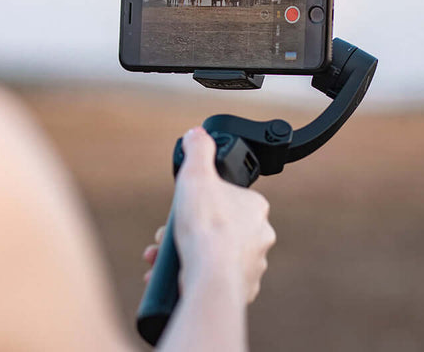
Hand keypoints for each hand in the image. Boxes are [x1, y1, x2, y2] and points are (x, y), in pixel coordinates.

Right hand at [173, 126, 275, 303]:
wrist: (210, 279)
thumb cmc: (206, 227)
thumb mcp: (196, 175)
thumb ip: (198, 149)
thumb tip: (197, 133)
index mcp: (254, 207)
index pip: (226, 198)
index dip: (200, 201)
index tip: (183, 210)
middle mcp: (259, 236)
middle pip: (217, 227)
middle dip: (190, 230)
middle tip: (168, 236)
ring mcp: (252, 265)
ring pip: (215, 255)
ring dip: (189, 254)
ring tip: (164, 258)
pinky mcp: (242, 290)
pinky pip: (216, 279)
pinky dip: (196, 277)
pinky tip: (178, 277)